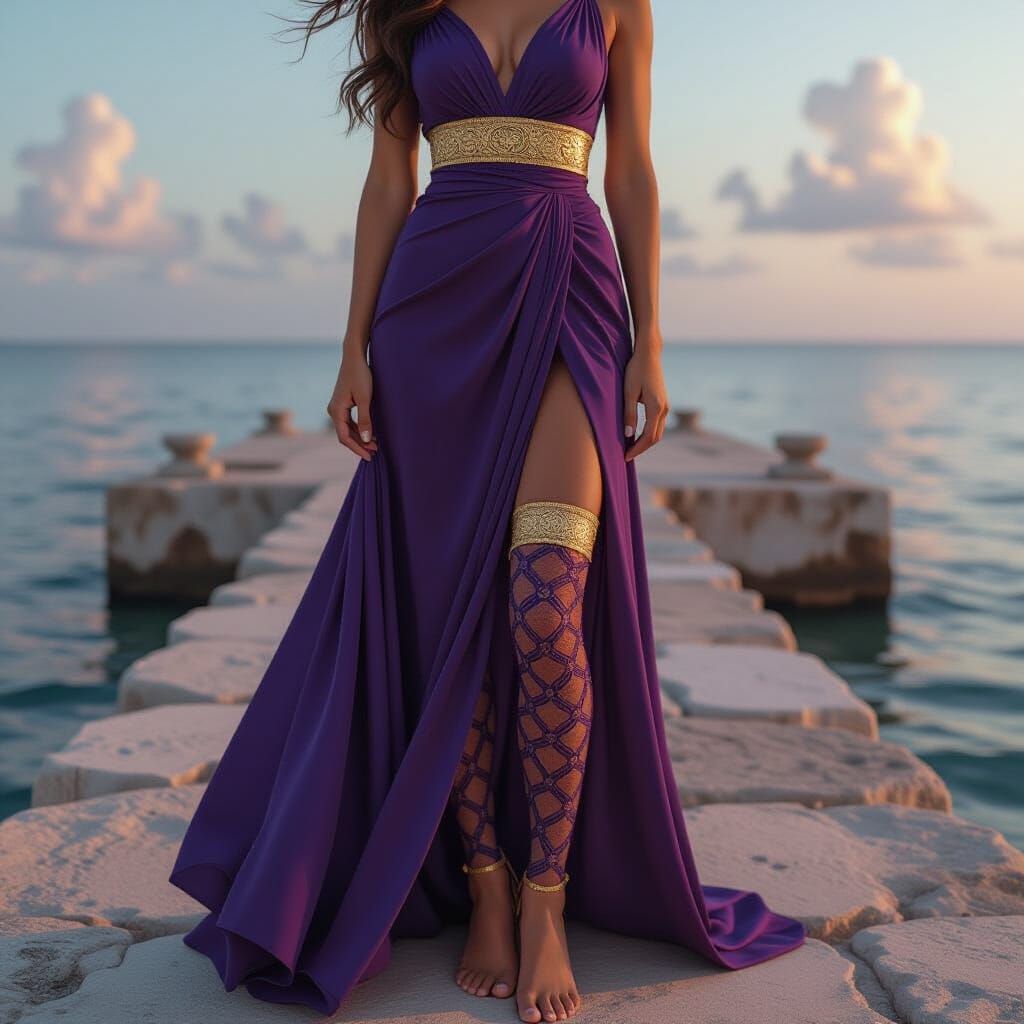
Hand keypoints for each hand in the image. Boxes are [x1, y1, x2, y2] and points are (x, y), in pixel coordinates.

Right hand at [327, 353, 377, 460]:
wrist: (355, 357)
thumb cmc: (361, 375)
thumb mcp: (365, 399)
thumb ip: (365, 420)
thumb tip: (366, 439)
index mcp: (336, 410)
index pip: (344, 437)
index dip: (357, 448)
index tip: (369, 456)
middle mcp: (333, 410)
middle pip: (345, 434)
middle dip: (360, 444)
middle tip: (375, 453)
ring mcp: (337, 407)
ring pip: (347, 429)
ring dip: (360, 437)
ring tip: (375, 445)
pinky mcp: (342, 404)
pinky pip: (348, 422)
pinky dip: (358, 429)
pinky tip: (370, 433)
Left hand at [622, 343, 667, 461]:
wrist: (649, 354)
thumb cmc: (636, 370)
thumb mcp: (628, 392)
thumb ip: (629, 414)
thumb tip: (628, 435)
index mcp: (656, 408)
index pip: (648, 437)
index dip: (637, 449)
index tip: (625, 457)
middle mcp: (664, 409)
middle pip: (655, 438)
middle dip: (641, 448)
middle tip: (626, 455)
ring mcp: (666, 406)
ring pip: (657, 431)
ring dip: (645, 441)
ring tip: (629, 447)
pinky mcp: (663, 403)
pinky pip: (657, 424)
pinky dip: (648, 433)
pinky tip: (636, 434)